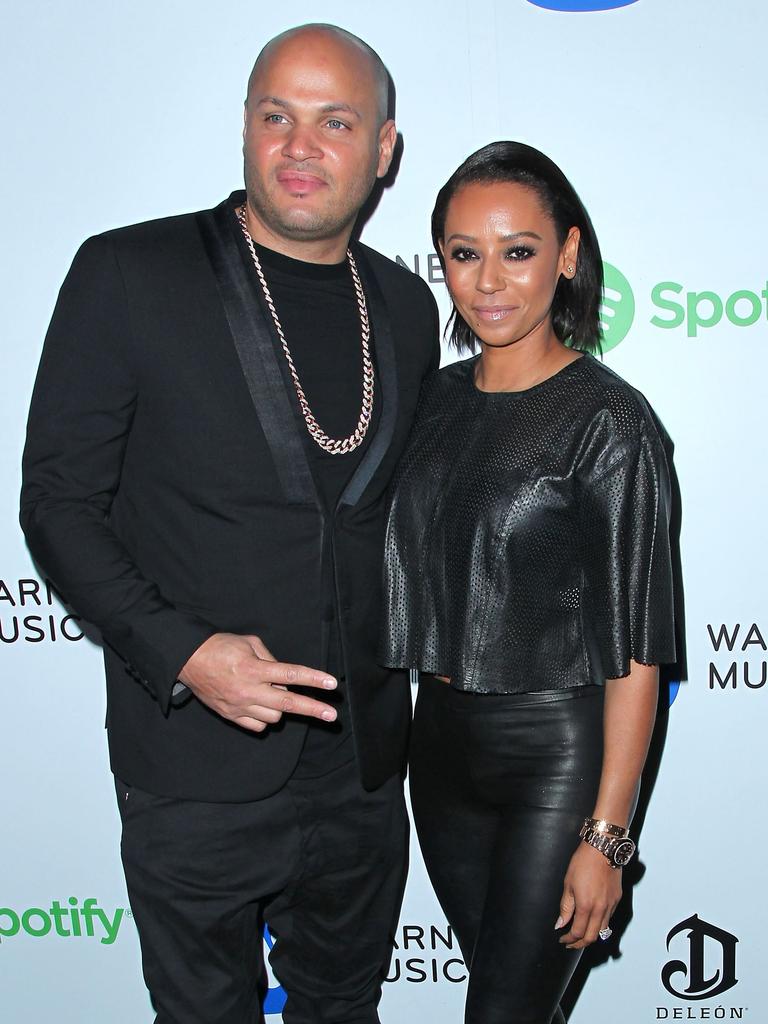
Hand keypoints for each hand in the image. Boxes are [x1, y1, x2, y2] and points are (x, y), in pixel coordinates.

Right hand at [178, 632, 337, 733]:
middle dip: (313, 709)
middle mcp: (248, 690)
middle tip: (332, 716)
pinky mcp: (231, 716)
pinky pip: (257, 726)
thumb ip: (271, 658)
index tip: (332, 684)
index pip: (291, 675)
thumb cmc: (221, 646)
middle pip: (288, 704)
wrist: (189, 660)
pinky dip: (264, 718)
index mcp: (254, 668)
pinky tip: (261, 706)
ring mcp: (239, 706)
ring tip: (272, 693)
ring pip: (274, 718)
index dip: (314, 679)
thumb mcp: (250, 643)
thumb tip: (286, 677)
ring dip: (281, 708)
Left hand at [555, 841, 621, 948]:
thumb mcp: (568, 883)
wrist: (603, 848)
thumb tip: (560, 924)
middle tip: (570, 943)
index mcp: (586, 906)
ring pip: (602, 930)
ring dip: (591, 936)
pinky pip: (609, 919)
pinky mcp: (617, 899)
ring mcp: (611, 905)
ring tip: (581, 935)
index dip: (569, 939)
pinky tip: (593, 920)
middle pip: (592, 937)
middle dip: (580, 943)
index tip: (562, 939)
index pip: (578, 933)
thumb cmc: (583, 862)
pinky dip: (600, 925)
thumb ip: (566, 906)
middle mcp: (601, 909)